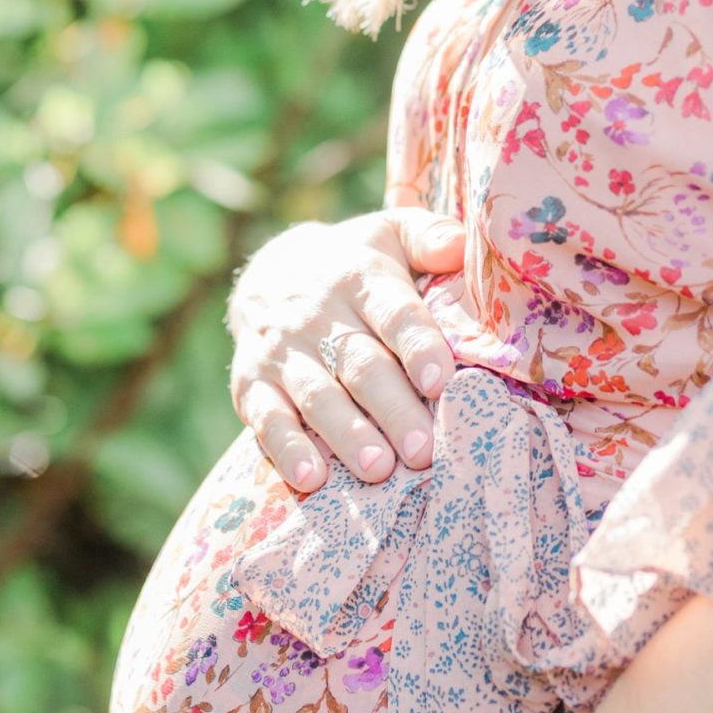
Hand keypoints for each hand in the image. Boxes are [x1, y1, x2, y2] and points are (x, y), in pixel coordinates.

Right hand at [227, 208, 464, 493]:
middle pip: (359, 365)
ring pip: (317, 396)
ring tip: (378, 470)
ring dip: (347, 435)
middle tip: (423, 451)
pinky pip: (266, 419)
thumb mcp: (392, 233)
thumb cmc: (357, 263)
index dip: (417, 347)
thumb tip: (462, 244)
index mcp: (360, 278)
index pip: (393, 313)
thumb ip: (430, 237)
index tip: (440, 381)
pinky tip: (311, 479)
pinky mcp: (250, 384)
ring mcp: (281, 352)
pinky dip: (286, 449)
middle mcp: (317, 315)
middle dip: (393, 409)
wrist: (272, 272)